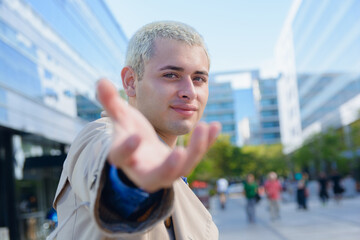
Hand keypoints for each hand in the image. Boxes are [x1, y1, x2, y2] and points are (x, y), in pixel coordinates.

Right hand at [97, 79, 220, 191]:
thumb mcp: (121, 118)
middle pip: (156, 176)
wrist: (143, 151)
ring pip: (182, 169)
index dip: (126, 149)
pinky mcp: (181, 166)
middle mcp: (144, 170)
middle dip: (169, 167)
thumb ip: (111, 102)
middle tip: (180, 154)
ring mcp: (165, 171)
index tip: (135, 137)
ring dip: (195, 150)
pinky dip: (205, 143)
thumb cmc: (129, 133)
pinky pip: (195, 156)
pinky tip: (215, 127)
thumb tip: (100, 80)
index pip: (121, 157)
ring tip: (205, 127)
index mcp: (124, 157)